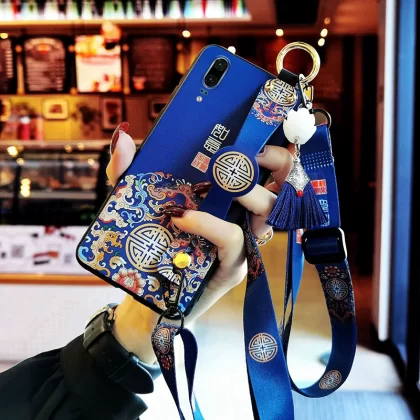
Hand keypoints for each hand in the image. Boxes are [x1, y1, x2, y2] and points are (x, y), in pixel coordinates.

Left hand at [106, 123, 292, 362]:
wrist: (145, 297)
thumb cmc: (150, 246)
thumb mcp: (135, 202)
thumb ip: (128, 172)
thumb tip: (122, 136)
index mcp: (229, 199)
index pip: (269, 170)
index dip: (276, 151)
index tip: (261, 131)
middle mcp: (243, 219)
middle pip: (282, 188)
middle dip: (277, 163)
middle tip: (249, 153)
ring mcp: (243, 243)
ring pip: (269, 214)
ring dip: (251, 193)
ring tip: (223, 181)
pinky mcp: (233, 267)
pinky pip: (234, 240)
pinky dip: (211, 224)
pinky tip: (183, 217)